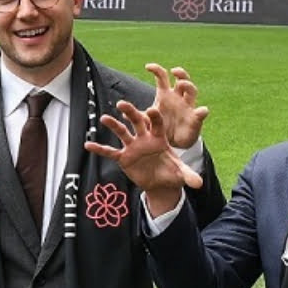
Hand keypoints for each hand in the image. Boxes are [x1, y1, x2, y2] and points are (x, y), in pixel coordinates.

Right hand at [88, 98, 205, 217]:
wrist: (160, 182)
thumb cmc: (171, 172)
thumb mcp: (180, 173)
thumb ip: (188, 175)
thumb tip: (199, 184)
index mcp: (160, 138)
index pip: (157, 124)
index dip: (154, 117)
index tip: (151, 109)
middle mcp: (144, 139)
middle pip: (137, 122)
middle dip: (130, 113)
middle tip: (122, 104)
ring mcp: (133, 147)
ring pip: (122, 133)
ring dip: (114, 126)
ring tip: (104, 118)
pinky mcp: (124, 157)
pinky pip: (111, 152)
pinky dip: (100, 149)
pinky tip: (88, 145)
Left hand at [143, 62, 207, 149]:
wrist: (173, 143)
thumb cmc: (161, 129)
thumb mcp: (149, 122)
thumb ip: (141, 118)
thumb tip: (124, 115)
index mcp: (166, 95)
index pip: (163, 78)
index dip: (157, 70)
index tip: (147, 66)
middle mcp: (178, 98)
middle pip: (182, 80)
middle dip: (180, 73)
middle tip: (174, 71)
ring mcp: (188, 107)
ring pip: (192, 91)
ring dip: (188, 86)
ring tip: (183, 84)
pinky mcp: (195, 119)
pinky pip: (200, 114)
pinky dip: (202, 112)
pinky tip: (202, 111)